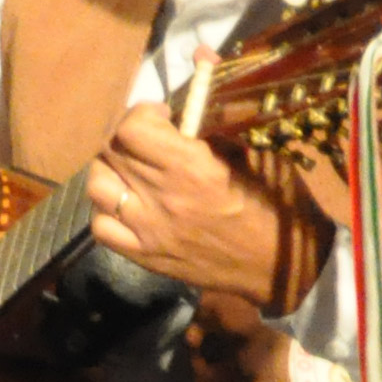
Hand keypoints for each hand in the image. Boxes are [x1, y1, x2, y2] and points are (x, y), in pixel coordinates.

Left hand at [85, 104, 288, 308]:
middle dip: (124, 136)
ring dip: (108, 170)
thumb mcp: (255, 157)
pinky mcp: (145, 257)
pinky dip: (105, 211)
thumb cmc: (278, 207)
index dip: (140, 114)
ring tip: (129, 169)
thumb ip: (212, 136)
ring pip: (97, 186)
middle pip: (111, 152)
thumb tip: (180, 120)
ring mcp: (149, 230)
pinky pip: (101, 227)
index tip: (160, 116)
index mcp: (192, 169)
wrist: (285, 267)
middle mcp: (163, 197)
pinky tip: (125, 204)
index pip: (131, 129)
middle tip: (144, 138)